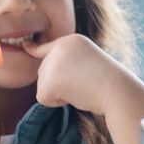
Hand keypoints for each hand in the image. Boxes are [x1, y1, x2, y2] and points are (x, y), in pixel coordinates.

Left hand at [23, 34, 142, 116]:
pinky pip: (42, 98)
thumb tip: (45, 76)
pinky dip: (56, 102)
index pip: (47, 47)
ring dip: (58, 93)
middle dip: (58, 83)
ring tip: (81, 88)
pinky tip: (74, 96)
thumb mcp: (88, 63)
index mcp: (72, 40)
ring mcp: (53, 62)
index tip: (26, 45)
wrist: (117, 91)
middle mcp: (60, 47)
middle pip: (43, 71)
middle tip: (82, 83)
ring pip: (42, 85)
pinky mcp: (49, 80)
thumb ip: (69, 64)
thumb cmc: (108, 83)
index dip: (34, 49)